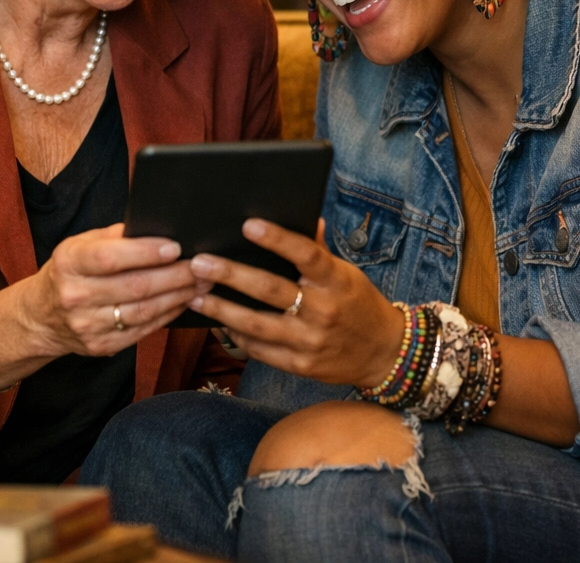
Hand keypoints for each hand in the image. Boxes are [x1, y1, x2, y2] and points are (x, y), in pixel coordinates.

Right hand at [19, 223, 211, 357]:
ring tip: (202, 283)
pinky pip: (143, 331)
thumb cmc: (69, 271)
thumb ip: (115, 235)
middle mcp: (75, 296)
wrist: (41, 316)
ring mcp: (87, 325)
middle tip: (203, 266)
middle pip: (134, 287)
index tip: (175, 247)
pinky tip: (183, 302)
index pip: (109, 257)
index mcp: (69, 262)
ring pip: (143, 312)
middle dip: (175, 276)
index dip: (145, 252)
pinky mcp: (100, 346)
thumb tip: (155, 227)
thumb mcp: (80, 244)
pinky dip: (167, 315)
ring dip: (178, 297)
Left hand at [188, 218, 404, 388]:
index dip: (277, 239)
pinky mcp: (301, 366)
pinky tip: (218, 322)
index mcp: (337, 280)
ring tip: (194, 296)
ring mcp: (311, 341)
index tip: (248, 225)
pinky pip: (261, 350)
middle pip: (271, 290)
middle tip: (200, 263)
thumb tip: (305, 215)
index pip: (306, 254)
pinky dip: (236, 336)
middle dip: (231, 275)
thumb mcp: (346, 272)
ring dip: (222, 310)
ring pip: (258, 324)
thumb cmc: (358, 302)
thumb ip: (319, 248)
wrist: (385, 353)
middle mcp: (324, 310)